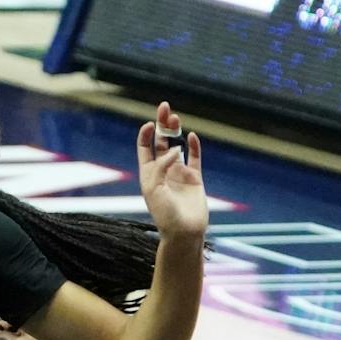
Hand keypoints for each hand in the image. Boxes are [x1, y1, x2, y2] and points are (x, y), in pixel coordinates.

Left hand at [135, 103, 207, 242]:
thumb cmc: (164, 214)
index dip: (146, 134)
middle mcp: (163, 171)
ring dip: (176, 131)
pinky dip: (194, 146)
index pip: (145, 148)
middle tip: (164, 107)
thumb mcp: (155, 188)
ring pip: (177, 146)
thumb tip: (175, 147)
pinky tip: (191, 136)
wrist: (184, 232)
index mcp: (149, 174)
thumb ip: (162, 166)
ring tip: (175, 117)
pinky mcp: (195, 178)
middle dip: (161, 124)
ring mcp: (180, 173)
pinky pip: (195, 158)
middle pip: (161, 142)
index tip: (150, 124)